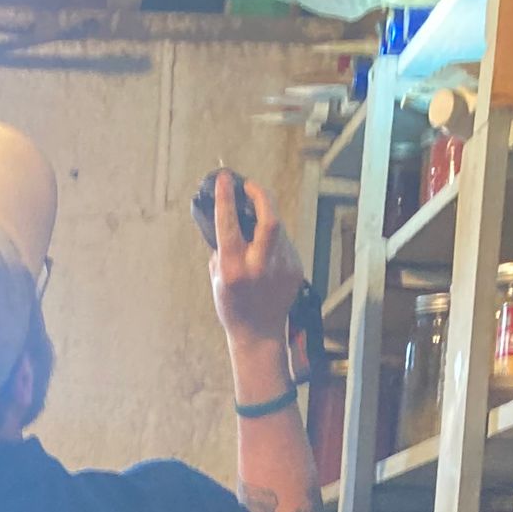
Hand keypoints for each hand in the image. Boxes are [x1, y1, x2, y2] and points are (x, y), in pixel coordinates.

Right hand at [209, 172, 304, 346]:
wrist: (259, 333)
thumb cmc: (232, 306)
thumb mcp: (217, 277)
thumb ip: (223, 248)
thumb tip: (227, 217)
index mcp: (234, 269)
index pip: (230, 224)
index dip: (227, 197)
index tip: (225, 178)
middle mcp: (260, 267)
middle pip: (270, 219)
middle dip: (261, 195)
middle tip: (250, 186)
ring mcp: (282, 268)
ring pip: (278, 229)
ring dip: (266, 218)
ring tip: (255, 222)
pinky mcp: (295, 269)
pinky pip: (283, 244)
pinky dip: (273, 240)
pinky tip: (265, 253)